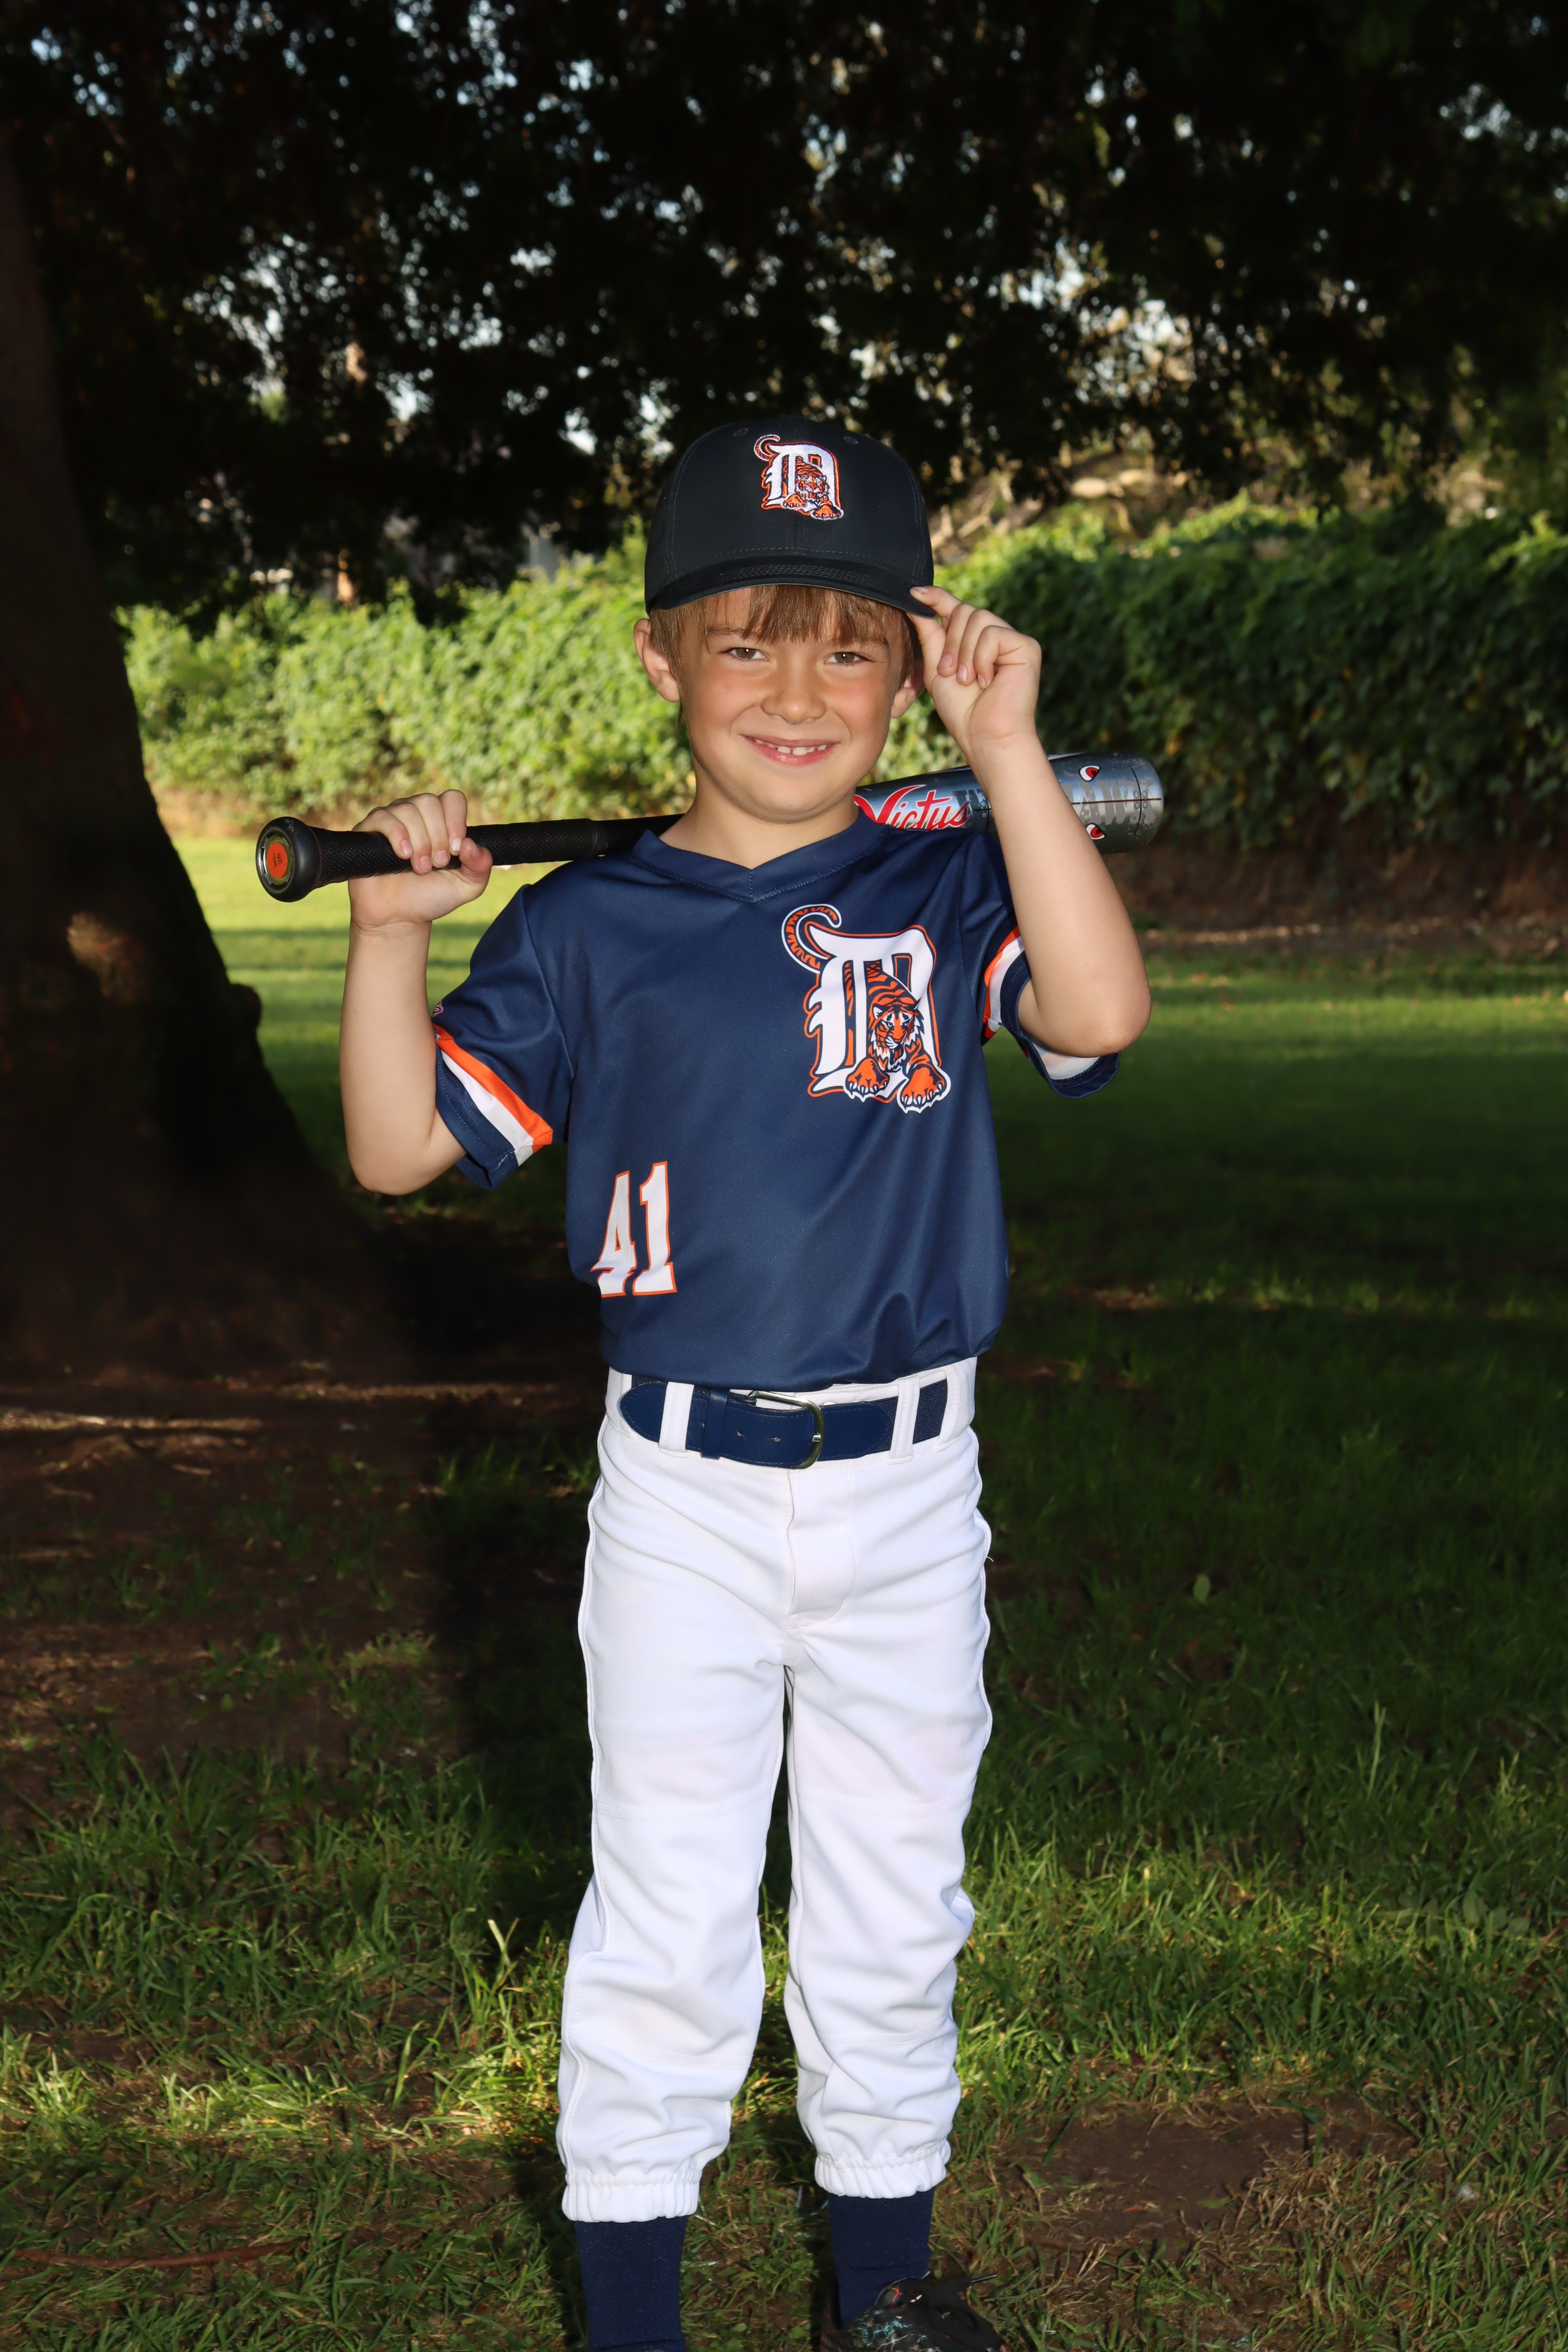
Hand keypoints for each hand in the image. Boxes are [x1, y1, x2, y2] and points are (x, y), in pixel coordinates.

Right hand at [347, 790, 491, 929]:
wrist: (399, 918)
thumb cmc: (430, 897)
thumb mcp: (466, 887)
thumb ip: (480, 867)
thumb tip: (471, 844)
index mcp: (441, 821)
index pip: (452, 799)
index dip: (456, 821)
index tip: (455, 850)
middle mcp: (416, 814)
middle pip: (430, 802)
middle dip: (438, 835)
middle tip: (436, 864)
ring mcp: (391, 819)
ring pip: (408, 810)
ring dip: (420, 841)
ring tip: (420, 868)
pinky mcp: (369, 829)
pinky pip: (382, 817)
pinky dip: (397, 835)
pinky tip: (403, 855)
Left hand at [908, 585, 1041, 763]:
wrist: (985, 736)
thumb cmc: (962, 711)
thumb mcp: (938, 669)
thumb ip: (930, 635)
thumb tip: (916, 600)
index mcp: (975, 641)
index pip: (956, 609)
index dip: (937, 597)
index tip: (915, 592)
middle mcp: (995, 637)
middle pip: (965, 610)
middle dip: (951, 642)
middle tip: (952, 673)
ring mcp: (1013, 640)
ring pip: (978, 618)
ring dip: (965, 653)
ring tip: (969, 681)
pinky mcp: (1027, 646)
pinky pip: (993, 633)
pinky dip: (982, 658)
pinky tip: (988, 680)